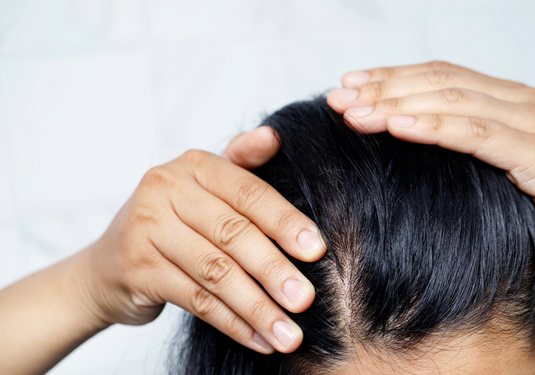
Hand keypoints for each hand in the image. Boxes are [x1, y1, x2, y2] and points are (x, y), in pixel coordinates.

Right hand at [82, 126, 324, 353]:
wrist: (108, 264)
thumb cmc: (172, 222)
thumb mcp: (203, 187)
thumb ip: (241, 164)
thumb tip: (274, 137)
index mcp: (193, 165)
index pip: (248, 192)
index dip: (285, 221)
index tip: (317, 250)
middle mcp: (165, 189)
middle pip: (233, 233)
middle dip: (274, 269)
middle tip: (306, 299)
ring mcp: (146, 229)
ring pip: (216, 272)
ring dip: (257, 306)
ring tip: (289, 333)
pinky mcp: (137, 269)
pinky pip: (196, 300)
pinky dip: (233, 323)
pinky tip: (260, 339)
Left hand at [327, 61, 534, 264]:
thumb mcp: (500, 163)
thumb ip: (463, 145)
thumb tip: (404, 143)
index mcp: (505, 98)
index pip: (438, 75)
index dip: (390, 76)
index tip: (347, 84)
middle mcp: (517, 101)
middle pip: (437, 83)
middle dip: (381, 88)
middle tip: (337, 97)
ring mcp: (530, 123)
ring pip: (451, 103)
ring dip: (395, 104)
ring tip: (353, 112)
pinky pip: (476, 135)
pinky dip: (434, 127)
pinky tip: (398, 125)